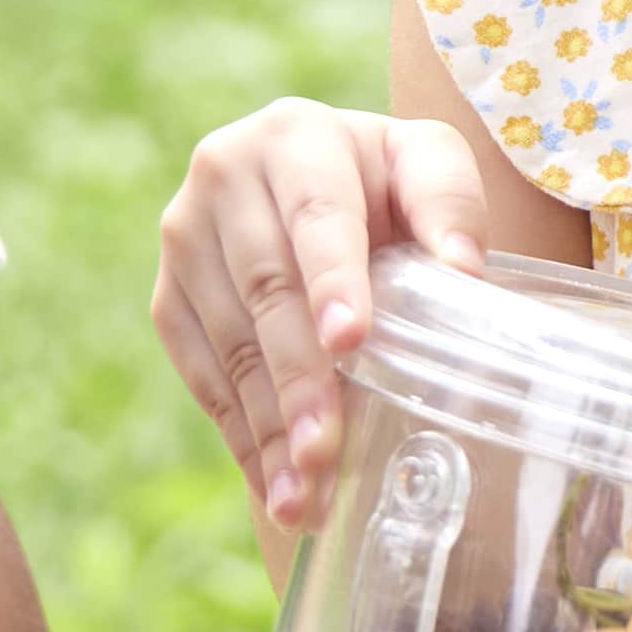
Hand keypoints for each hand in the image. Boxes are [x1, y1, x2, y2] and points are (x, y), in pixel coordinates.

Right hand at [152, 99, 488, 530]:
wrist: (319, 177)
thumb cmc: (388, 176)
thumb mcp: (428, 161)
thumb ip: (449, 205)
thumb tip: (464, 274)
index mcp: (293, 136)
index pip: (317, 214)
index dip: (332, 279)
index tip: (350, 340)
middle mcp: (223, 179)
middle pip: (266, 290)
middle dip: (298, 377)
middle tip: (325, 449)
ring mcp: (184, 240)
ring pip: (229, 343)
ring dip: (266, 425)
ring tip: (303, 494)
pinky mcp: (167, 296)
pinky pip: (202, 374)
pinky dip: (241, 435)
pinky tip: (274, 486)